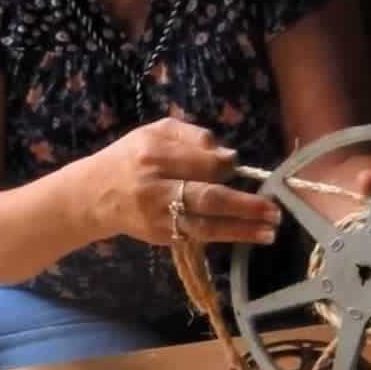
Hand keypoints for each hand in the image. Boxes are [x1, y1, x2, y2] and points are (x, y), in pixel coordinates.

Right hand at [91, 118, 281, 244]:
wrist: (96, 194)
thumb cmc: (130, 157)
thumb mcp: (155, 132)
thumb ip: (191, 135)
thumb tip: (229, 155)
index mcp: (154, 155)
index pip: (202, 162)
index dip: (225, 166)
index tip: (236, 166)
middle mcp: (156, 189)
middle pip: (207, 197)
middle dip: (244, 205)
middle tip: (274, 210)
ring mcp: (158, 218)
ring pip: (205, 226)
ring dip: (240, 230)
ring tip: (269, 231)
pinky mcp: (160, 237)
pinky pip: (197, 237)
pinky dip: (223, 236)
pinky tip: (247, 235)